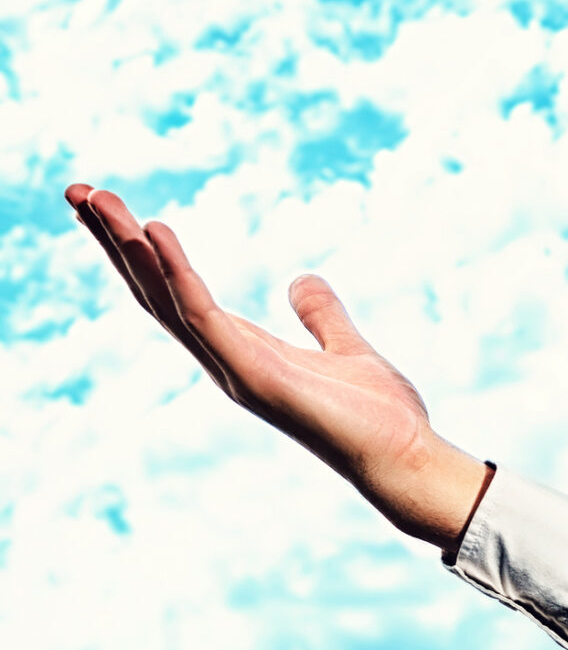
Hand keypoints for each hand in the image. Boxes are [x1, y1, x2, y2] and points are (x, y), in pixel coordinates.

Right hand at [64, 184, 487, 549]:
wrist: (408, 459)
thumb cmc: (380, 416)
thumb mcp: (347, 347)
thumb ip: (321, 315)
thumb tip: (300, 280)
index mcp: (244, 349)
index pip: (177, 294)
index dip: (143, 253)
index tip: (111, 208)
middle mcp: (227, 360)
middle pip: (155, 292)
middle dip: (115, 243)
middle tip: (77, 190)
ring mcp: (234, 370)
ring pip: (166, 300)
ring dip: (129, 249)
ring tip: (95, 198)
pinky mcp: (253, 377)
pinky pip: (203, 317)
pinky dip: (178, 275)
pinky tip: (155, 233)